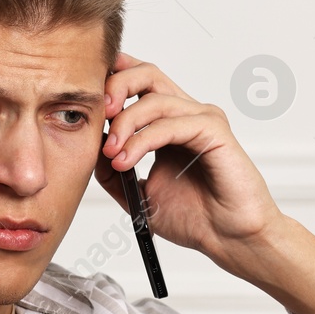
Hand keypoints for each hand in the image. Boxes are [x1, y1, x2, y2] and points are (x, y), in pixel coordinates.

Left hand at [95, 52, 284, 272]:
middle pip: (147, 74)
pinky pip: (172, 124)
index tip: (87, 98)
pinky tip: (127, 160)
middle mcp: (185, 115)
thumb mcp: (138, 194)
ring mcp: (202, 120)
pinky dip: (143, 140)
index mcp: (168, 124)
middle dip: (116, 86)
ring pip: (155, 99)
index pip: (139, 83)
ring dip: (124, 124)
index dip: (112, 78)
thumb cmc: (195, 218)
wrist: (227, 239)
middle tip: (97, 113)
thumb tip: (91, 148)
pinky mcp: (215, 131)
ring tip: (111, 155)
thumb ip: (114, 171)